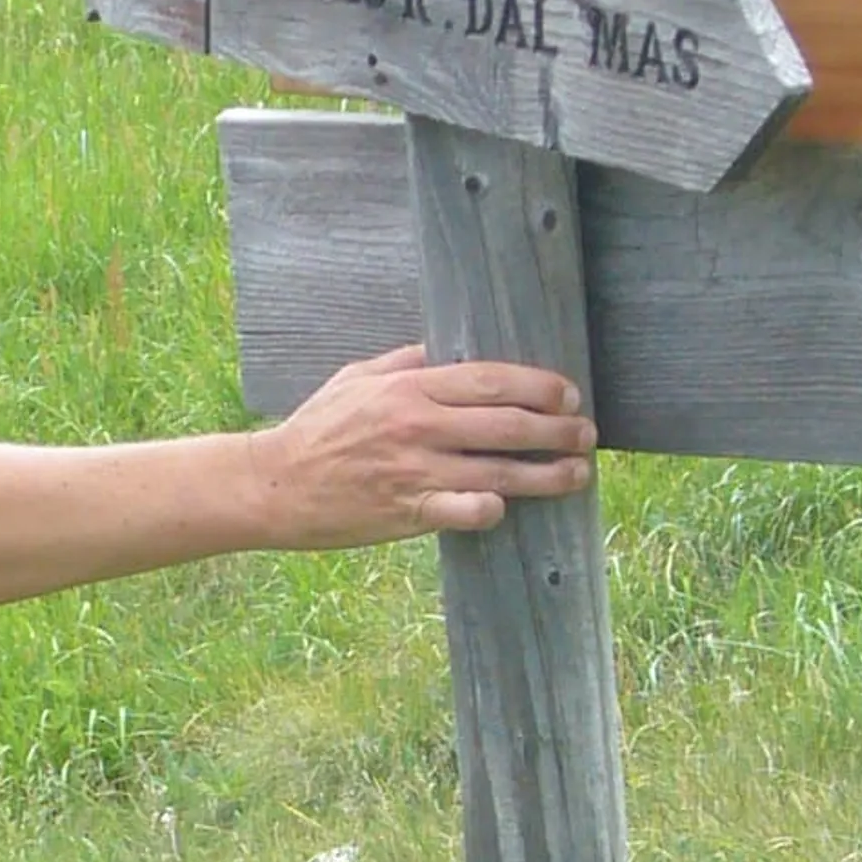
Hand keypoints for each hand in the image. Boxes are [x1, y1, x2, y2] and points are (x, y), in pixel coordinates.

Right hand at [256, 346, 599, 544]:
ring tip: (577, 475)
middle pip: (507, 424)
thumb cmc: (316, 429)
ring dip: (546, 475)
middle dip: (557, 430)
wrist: (276, 485)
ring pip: (499, 472)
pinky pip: (466, 512)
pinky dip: (493, 510)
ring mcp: (416, 472)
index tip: (568, 394)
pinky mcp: (408, 512)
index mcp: (410, 388)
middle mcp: (419, 427)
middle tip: (586, 435)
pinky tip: (509, 507)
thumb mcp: (356, 378)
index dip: (538, 386)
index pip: (491, 380)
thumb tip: (447, 349)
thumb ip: (405, 362)